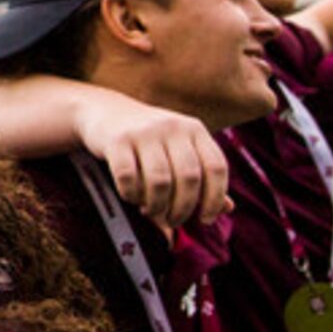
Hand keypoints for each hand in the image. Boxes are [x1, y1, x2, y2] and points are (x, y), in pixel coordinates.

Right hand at [74, 100, 227, 228]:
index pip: (216, 167)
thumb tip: (228, 209)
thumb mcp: (179, 150)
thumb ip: (203, 178)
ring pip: (160, 181)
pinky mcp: (117, 140)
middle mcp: (173, 127)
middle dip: (183, 209)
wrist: (104, 110)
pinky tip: (131, 197)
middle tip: (173, 221)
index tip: (206, 219)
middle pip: (189, 178)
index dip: (215, 198)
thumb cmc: (149, 140)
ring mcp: (144, 132)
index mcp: (195, 129)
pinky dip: (131, 195)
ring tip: (151, 211)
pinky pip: (129, 177)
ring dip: (157, 206)